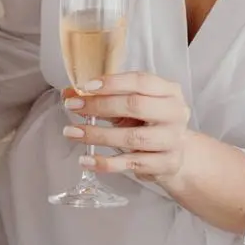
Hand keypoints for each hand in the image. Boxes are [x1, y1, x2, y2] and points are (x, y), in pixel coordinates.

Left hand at [62, 71, 194, 183]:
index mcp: (169, 91)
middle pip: (135, 105)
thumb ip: (103, 98)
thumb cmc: (150, 124)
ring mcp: (172, 140)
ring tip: (72, 132)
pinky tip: (87, 160)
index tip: (85, 87)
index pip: (140, 81)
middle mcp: (175, 113)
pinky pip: (131, 163)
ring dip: (97, 134)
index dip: (112, 83)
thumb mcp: (131, 106)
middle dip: (99, 106)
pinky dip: (105, 163)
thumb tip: (68, 93)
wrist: (175, 155)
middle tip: (73, 106)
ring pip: (132, 137)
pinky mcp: (166, 164)